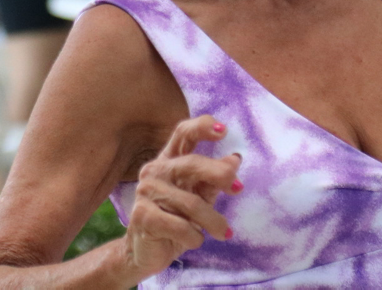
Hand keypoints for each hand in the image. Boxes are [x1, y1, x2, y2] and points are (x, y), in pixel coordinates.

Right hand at [121, 116, 241, 283]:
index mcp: (169, 161)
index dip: (202, 127)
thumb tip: (235, 159)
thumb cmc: (176, 221)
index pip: (183, 134)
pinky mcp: (142, 216)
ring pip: (191, 202)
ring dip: (213, 220)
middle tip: (239, 188)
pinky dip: (194, 236)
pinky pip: (180, 226)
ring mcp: (146, 192)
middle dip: (218, 173)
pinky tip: (195, 239)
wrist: (147, 253)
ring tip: (224, 232)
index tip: (224, 131)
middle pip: (191, 164)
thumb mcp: (199, 198)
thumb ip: (214, 180)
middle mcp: (154, 171)